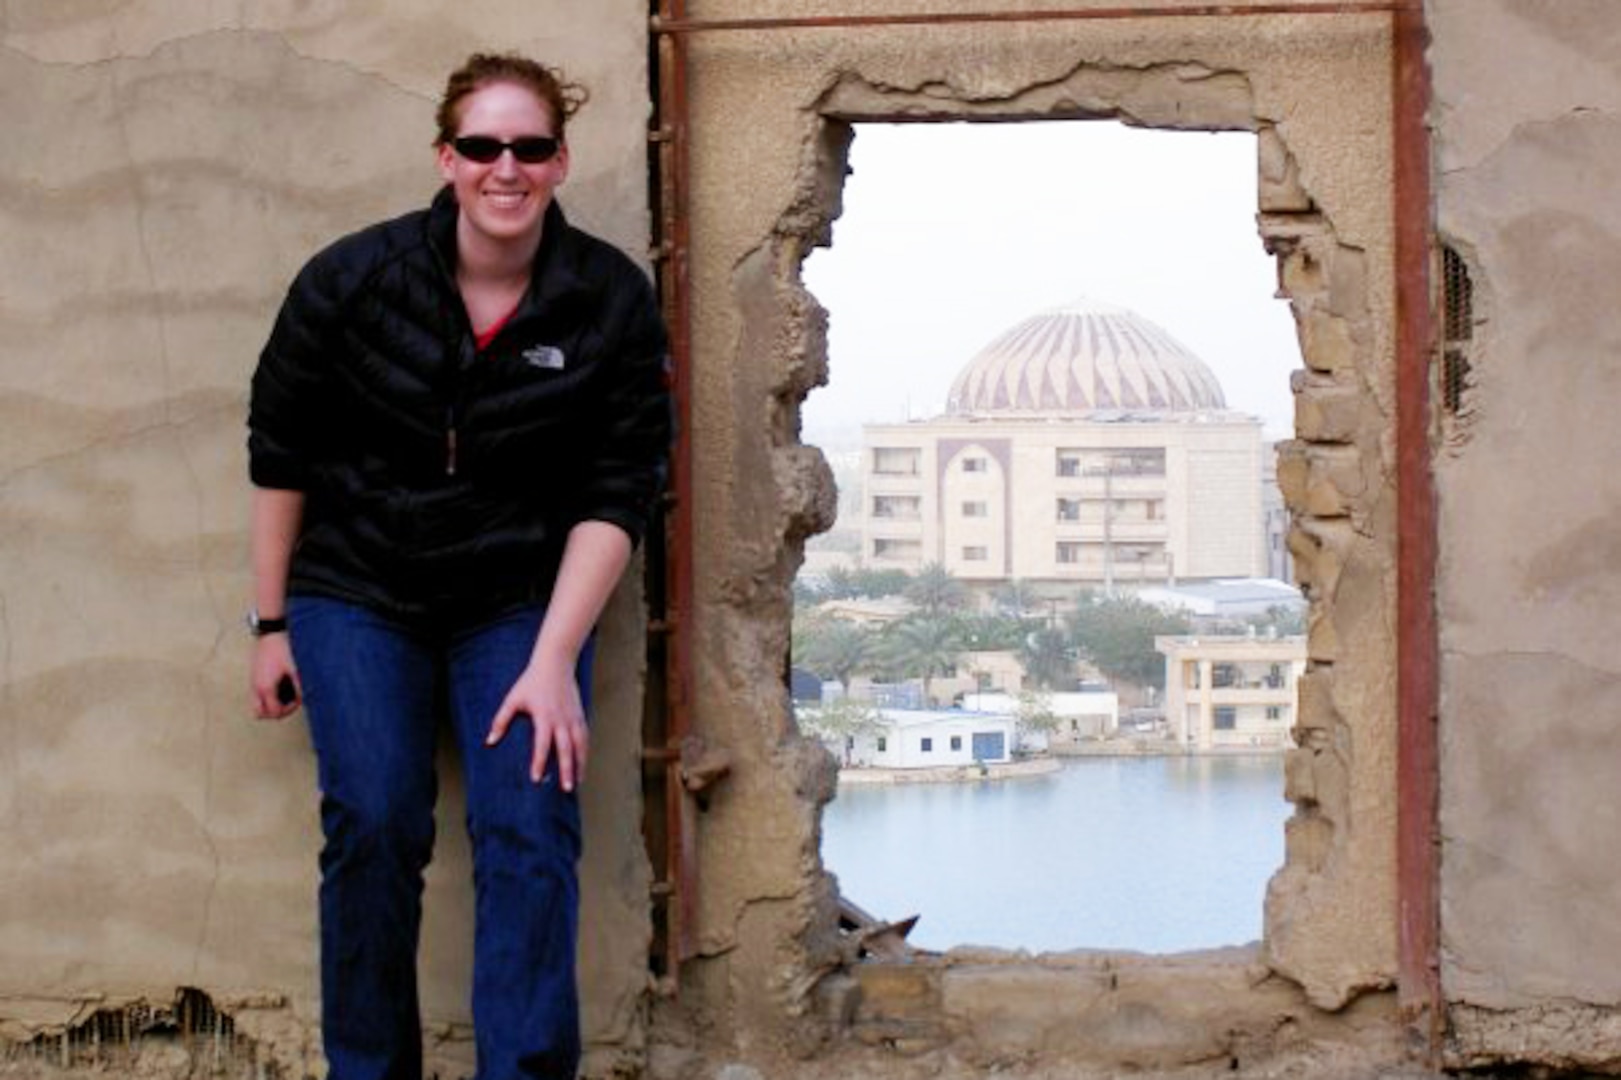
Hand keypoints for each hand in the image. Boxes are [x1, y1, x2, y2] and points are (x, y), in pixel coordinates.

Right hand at [250, 633, 300, 719]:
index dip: (290, 709)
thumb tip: (306, 698)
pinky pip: (257, 694)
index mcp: (265, 688)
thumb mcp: (295, 669)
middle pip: (261, 714)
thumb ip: (300, 687)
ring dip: (270, 705)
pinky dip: (267, 696)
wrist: (270, 631)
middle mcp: (256, 687)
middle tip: (290, 702)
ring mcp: (253, 681)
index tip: (300, 698)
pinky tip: (281, 685)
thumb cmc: (282, 648)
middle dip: (276, 712)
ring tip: (286, 694)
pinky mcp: (254, 675)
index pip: (274, 712)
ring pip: (257, 705)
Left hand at [487, 658, 588, 789]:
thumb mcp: (513, 700)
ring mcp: (573, 717)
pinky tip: (582, 764)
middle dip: (567, 769)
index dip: (539, 762)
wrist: (555, 664)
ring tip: (578, 782)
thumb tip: (490, 741)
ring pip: (580, 745)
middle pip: (566, 749)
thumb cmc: (531, 682)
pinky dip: (584, 751)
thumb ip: (501, 721)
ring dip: (580, 764)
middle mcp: (562, 719)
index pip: (542, 744)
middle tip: (566, 789)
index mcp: (544, 716)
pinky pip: (585, 737)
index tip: (537, 778)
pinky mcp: (580, 715)